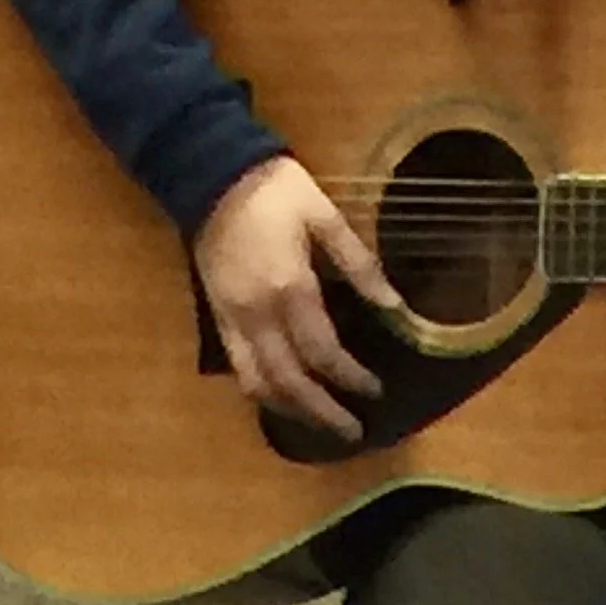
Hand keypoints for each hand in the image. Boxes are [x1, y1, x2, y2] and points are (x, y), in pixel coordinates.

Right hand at [192, 156, 406, 441]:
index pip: (323, 352)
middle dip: (323, 411)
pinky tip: (284, 399)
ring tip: (320, 423)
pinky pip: (239, 368)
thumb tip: (395, 305)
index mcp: (289, 288)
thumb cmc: (275, 190)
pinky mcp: (217, 317)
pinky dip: (263, 391)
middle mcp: (257, 313)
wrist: (210, 173)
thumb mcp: (325, 217)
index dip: (351, 377)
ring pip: (258, 383)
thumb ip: (360, 265)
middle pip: (289, 381)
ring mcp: (232, 319)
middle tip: (353, 431)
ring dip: (291, 410)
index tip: (376, 389)